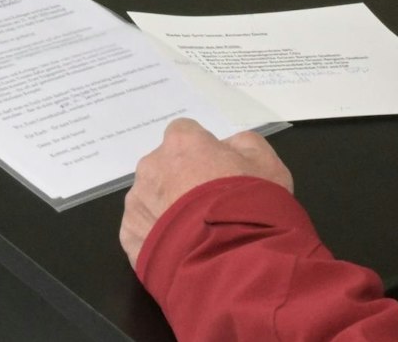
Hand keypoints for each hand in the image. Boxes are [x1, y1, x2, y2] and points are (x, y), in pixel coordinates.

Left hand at [120, 120, 293, 267]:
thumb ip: (243, 145)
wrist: (234, 263)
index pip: (185, 134)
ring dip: (167, 209)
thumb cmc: (251, 208)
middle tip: (206, 207)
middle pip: (164, 166)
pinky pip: (142, 229)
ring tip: (195, 234)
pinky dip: (157, 237)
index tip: (217, 173)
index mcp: (182, 142)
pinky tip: (180, 251)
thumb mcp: (268, 165)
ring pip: (150, 198)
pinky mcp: (129, 235)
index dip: (203, 153)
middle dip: (181, 180)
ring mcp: (137, 201)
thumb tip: (227, 147)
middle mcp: (151, 166)